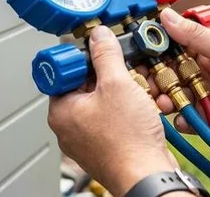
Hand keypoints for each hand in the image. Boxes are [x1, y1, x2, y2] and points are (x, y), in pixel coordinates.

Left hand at [47, 26, 176, 194]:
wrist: (148, 174)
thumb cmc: (127, 140)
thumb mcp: (117, 84)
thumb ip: (106, 54)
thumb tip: (99, 36)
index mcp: (61, 110)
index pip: (63, 71)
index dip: (83, 58)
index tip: (98, 52)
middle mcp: (69, 126)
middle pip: (85, 84)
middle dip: (109, 75)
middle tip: (124, 72)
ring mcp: (87, 138)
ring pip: (102, 101)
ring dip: (122, 91)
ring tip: (135, 92)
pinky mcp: (105, 145)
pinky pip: (113, 117)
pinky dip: (127, 108)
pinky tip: (141, 108)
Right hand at [157, 8, 209, 150]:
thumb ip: (195, 36)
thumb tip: (167, 16)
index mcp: (208, 52)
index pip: (175, 47)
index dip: (157, 50)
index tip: (141, 52)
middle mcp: (204, 73)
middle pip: (168, 73)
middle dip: (154, 77)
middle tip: (145, 81)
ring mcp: (205, 97)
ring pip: (173, 96)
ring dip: (163, 98)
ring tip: (163, 101)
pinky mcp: (207, 120)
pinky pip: (184, 119)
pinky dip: (180, 119)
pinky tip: (182, 117)